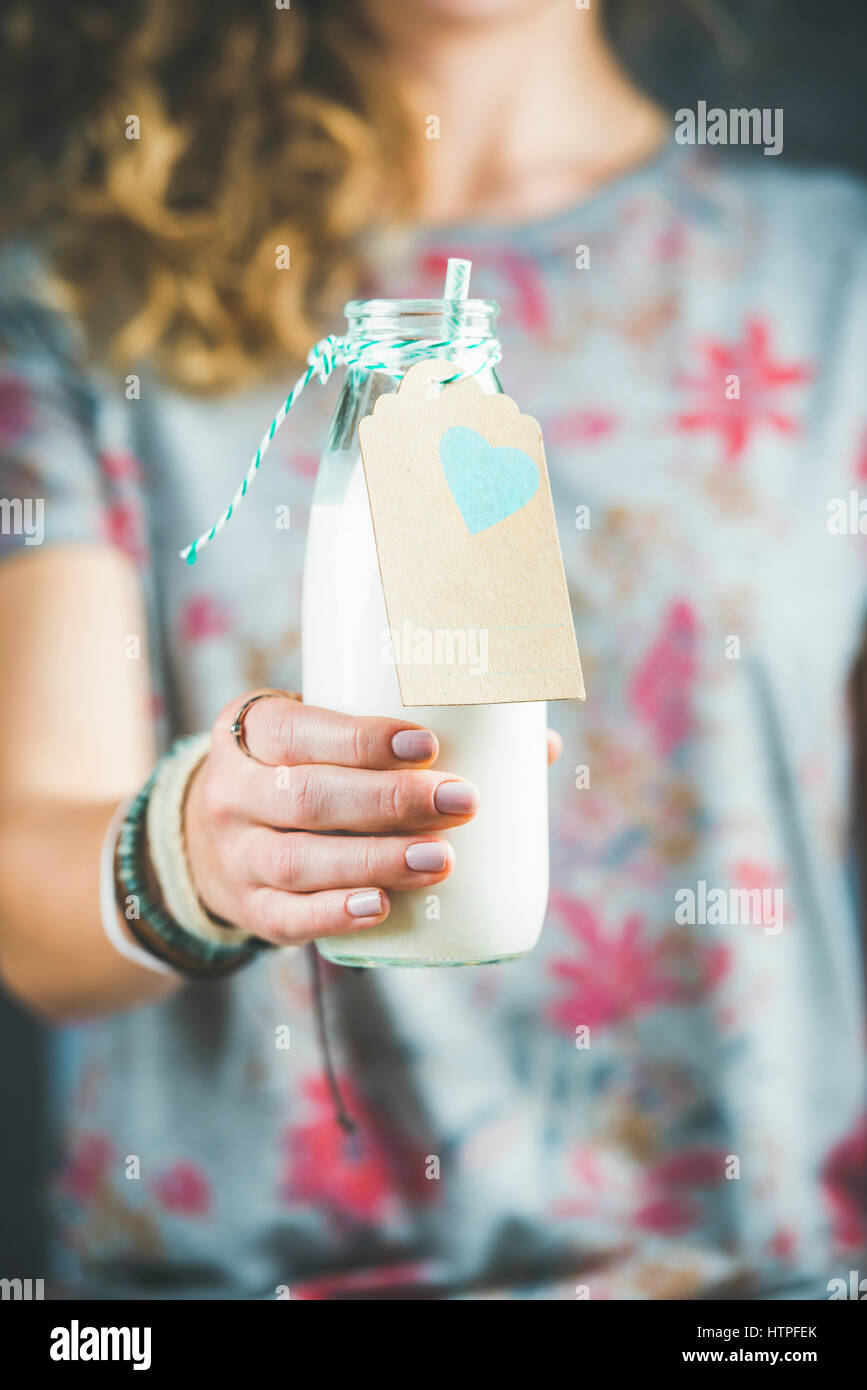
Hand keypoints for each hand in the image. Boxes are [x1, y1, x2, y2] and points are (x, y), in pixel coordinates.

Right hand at [185, 690, 562, 946]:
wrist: (210, 834)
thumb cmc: (304, 768)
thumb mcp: (325, 734)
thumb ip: (410, 735)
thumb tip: (538, 745)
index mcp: (250, 729)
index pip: (296, 729)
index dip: (359, 739)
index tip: (429, 744)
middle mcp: (233, 792)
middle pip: (305, 798)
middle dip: (388, 802)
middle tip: (461, 802)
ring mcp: (236, 856)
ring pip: (298, 861)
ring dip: (374, 861)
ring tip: (441, 861)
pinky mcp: (250, 910)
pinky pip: (286, 919)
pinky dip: (334, 915)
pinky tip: (380, 908)